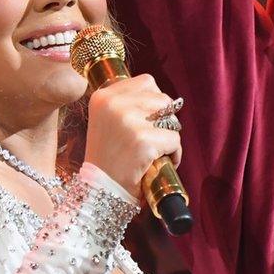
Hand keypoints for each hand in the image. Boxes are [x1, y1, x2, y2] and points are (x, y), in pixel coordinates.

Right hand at [85, 74, 182, 197]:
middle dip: (164, 118)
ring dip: (169, 134)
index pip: (146, 81)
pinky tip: (157, 163)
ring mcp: (128, 121)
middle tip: (152, 137)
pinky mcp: (143, 141)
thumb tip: (160, 97)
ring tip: (154, 149)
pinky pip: (175, 140)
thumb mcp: (106, 121)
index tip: (147, 119)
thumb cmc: (107, 158)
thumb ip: (126, 103)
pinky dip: (174, 154)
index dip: (153, 101)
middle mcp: (113, 104)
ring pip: (171, 118)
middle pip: (162, 98)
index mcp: (103, 96)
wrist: (99, 192)